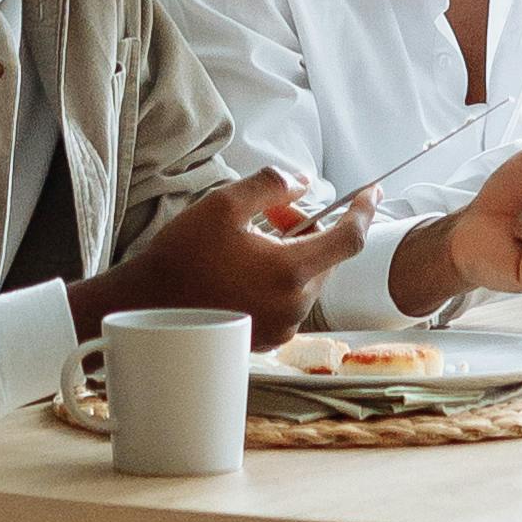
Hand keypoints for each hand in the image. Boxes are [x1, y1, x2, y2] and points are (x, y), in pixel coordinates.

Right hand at [84, 173, 360, 348]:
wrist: (147, 308)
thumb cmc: (182, 256)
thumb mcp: (224, 204)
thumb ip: (271, 186)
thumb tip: (304, 182)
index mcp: (291, 272)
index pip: (348, 239)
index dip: (365, 212)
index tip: (374, 192)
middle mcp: (294, 305)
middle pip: (326, 258)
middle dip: (309, 228)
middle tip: (275, 211)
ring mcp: (283, 326)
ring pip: (308, 279)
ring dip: (294, 253)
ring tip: (255, 238)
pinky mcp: (268, 339)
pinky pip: (289, 300)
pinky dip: (280, 278)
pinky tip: (248, 267)